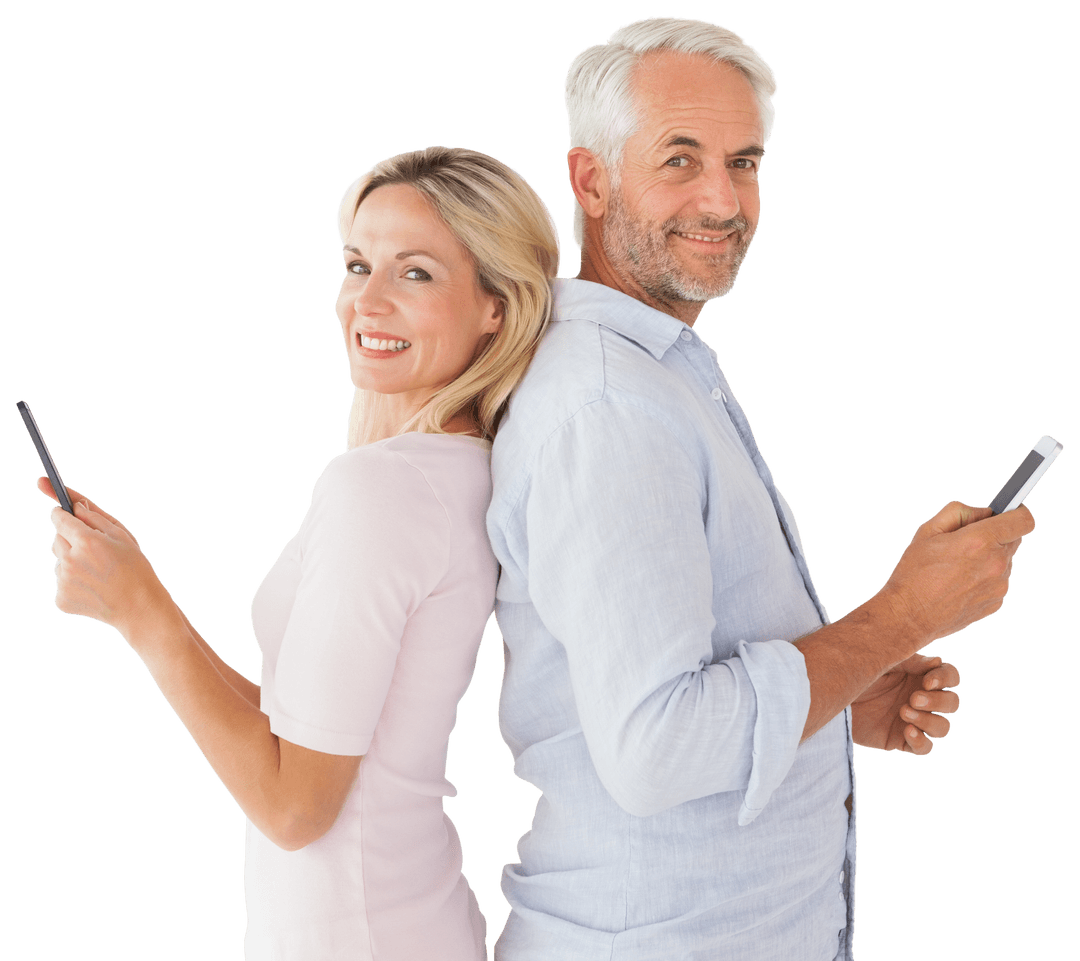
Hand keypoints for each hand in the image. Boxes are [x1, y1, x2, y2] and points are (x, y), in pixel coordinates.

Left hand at [41, 478, 167, 637]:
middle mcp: (69, 560)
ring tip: (99, 573)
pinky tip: (94, 588)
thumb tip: (73, 506)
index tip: (60, 511)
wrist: (139, 608)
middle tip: (95, 550)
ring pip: (60, 561)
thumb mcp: (123, 536)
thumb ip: (95, 517)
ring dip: (74, 561)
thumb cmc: (135, 568)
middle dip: (72, 540)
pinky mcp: (61, 598)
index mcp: (86, 541)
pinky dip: (74, 582)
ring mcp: (63, 581)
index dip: (61, 513)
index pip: (59, 518)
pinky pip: (62, 581)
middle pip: (57, 539)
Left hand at [851, 654, 960, 754]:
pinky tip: (907, 731)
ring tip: (904, 712)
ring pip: (942, 727)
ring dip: (929, 721)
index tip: (927, 681)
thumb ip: (910, 660)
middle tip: (913, 698)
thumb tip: (937, 662)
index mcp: (919, 675)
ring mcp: (913, 720)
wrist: (830, 692)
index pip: (950, 677)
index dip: (946, 679)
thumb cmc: (855, 670)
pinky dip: (921, 741)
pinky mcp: (900, 740)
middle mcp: (921, 698)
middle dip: (938, 702)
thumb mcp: (882, 659)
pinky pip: (924, 748)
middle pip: (952, 703)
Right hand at [878, 500, 1035, 647]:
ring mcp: (999, 585)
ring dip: (988, 559)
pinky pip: (998, 582)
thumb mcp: (927, 531)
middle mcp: (996, 563)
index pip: (1022, 520)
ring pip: (1005, 561)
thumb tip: (984, 513)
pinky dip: (984, 579)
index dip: (1016, 512)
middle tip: (967, 543)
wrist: (909, 615)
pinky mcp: (996, 602)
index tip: (1007, 512)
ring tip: (957, 569)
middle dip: (995, 536)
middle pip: (1014, 539)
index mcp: (980, 541)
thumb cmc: (913, 573)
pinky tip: (959, 584)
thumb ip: (959, 513)